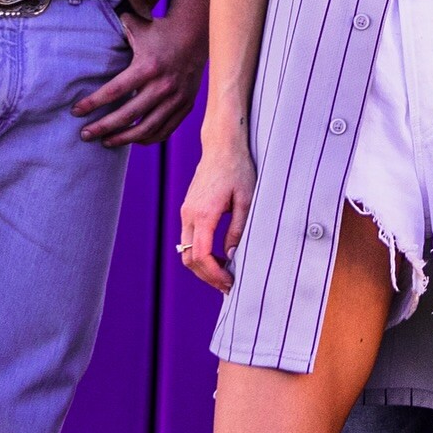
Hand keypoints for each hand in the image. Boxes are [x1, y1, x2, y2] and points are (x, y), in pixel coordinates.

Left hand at [71, 4, 206, 145]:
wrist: (197, 33)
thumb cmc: (160, 30)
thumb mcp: (138, 27)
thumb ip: (114, 30)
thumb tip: (90, 26)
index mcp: (148, 66)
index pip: (114, 91)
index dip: (93, 103)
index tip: (76, 111)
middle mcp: (163, 85)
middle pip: (127, 115)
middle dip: (102, 128)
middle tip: (85, 134)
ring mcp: (176, 98)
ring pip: (146, 129)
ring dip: (123, 139)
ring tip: (105, 142)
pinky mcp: (186, 105)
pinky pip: (165, 130)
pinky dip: (147, 139)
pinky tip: (132, 139)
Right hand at [180, 137, 257, 291]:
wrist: (222, 146)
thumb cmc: (238, 169)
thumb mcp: (246, 200)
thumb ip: (237, 230)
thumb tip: (232, 256)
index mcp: (204, 214)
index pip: (200, 256)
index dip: (214, 275)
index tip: (230, 283)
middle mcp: (189, 214)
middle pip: (188, 258)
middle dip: (207, 276)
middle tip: (228, 286)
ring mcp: (186, 211)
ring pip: (185, 250)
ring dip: (202, 266)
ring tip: (224, 275)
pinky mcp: (188, 208)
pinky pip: (188, 239)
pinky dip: (200, 253)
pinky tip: (218, 258)